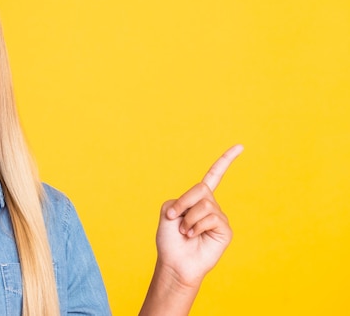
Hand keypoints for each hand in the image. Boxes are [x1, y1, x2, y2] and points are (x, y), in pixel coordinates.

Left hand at [155, 144, 242, 288]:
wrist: (174, 262)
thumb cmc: (169, 239)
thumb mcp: (168, 211)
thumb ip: (182, 199)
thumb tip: (203, 205)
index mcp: (197, 198)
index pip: (214, 175)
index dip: (226, 160)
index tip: (240, 146)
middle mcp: (211, 205)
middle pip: (202, 189)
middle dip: (184, 202)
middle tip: (173, 217)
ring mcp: (219, 217)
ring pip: (205, 205)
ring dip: (188, 219)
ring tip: (185, 232)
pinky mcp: (225, 230)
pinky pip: (211, 218)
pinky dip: (196, 227)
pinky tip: (193, 236)